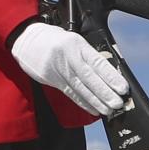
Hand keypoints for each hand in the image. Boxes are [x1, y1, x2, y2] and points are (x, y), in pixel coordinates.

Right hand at [10, 23, 129, 116]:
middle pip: (88, 78)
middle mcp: (68, 57)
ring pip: (80, 88)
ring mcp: (58, 69)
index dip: (110, 76)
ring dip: (95, 101)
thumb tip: (110, 75)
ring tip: (108, 110)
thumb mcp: (74, 41)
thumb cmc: (55, 40)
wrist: (26, 40)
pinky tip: (93, 109)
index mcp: (76, 44)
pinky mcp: (51, 79)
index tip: (122, 88)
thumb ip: (89, 56)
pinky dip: (83, 102)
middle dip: (104, 92)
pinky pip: (70, 93)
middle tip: (118, 103)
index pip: (97, 62)